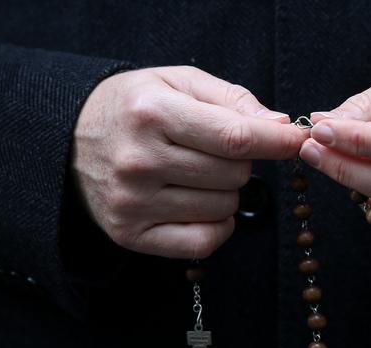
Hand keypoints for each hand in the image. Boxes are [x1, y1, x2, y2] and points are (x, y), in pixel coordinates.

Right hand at [73, 66, 306, 257]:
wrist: (71, 138)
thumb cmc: (135, 106)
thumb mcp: (178, 82)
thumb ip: (232, 99)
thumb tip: (278, 126)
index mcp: (153, 114)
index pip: (235, 137)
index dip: (277, 142)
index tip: (299, 141)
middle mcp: (139, 161)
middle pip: (234, 175)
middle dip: (241, 162)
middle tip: (216, 150)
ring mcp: (132, 202)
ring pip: (224, 207)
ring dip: (226, 191)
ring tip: (197, 173)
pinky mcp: (130, 233)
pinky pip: (203, 242)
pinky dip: (217, 225)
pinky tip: (203, 205)